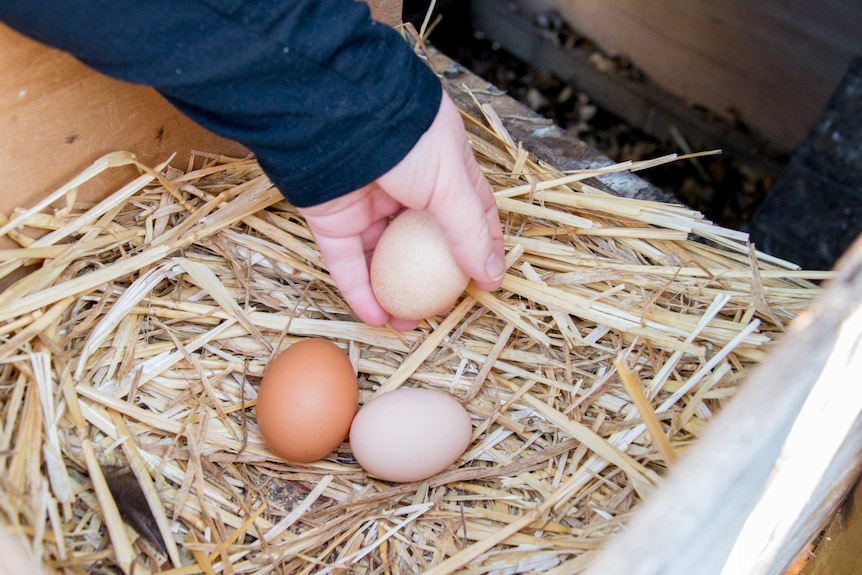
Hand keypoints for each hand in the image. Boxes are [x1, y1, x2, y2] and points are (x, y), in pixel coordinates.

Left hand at [298, 92, 504, 329]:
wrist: (340, 118)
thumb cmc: (407, 141)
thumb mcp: (451, 184)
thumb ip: (470, 231)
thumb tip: (492, 273)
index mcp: (441, 169)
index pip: (469, 213)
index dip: (480, 248)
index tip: (487, 281)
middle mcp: (404, 187)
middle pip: (422, 243)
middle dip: (432, 279)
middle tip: (440, 308)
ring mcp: (367, 203)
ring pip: (382, 258)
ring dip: (395, 293)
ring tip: (407, 323)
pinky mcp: (332, 219)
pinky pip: (345, 262)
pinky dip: (359, 292)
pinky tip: (376, 317)